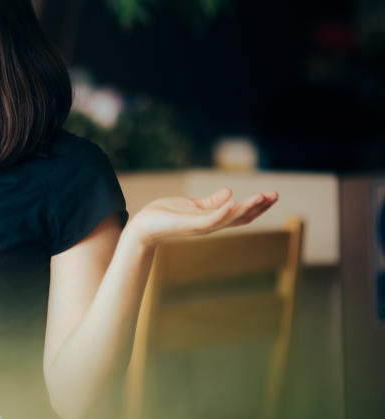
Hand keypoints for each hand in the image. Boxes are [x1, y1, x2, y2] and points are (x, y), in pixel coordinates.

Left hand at [125, 187, 278, 247]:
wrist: (144, 226)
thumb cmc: (166, 216)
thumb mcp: (193, 206)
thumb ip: (211, 201)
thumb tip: (230, 192)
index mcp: (213, 219)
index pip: (241, 214)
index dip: (257, 206)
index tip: (272, 195)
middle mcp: (211, 225)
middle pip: (241, 217)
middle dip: (259, 207)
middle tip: (275, 194)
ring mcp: (201, 226)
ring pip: (229, 218)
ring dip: (246, 207)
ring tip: (261, 196)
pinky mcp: (189, 224)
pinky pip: (210, 219)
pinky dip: (222, 211)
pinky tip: (233, 201)